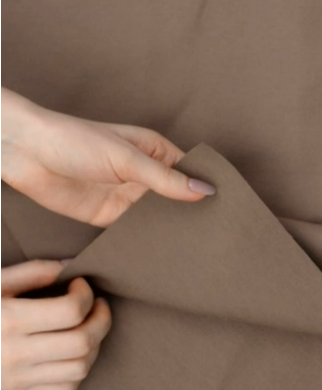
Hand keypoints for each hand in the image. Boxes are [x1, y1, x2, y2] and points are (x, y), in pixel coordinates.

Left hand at [1, 88, 215, 226]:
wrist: (26, 154)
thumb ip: (165, 179)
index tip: (226, 208)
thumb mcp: (127, 158)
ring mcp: (129, 197)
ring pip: (158, 217)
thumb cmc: (75, 140)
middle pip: (177, 198)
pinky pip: (135, 230)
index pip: (189, 173)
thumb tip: (204, 190)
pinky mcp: (111, 216)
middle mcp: (145, 176)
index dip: (206, 188)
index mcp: (155, 153)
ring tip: (196, 246)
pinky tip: (162, 249)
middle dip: (192, 213)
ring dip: (171, 228)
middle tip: (216, 235)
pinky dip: (147, 239)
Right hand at [1, 260, 111, 389]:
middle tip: (97, 305)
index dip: (85, 294)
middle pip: (82, 342)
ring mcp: (17, 379)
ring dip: (95, 343)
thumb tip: (72, 266)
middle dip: (101, 319)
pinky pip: (67, 387)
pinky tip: (73, 349)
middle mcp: (14, 354)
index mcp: (7, 321)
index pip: (70, 311)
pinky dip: (80, 367)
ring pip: (80, 367)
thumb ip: (35, 272)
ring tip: (88, 325)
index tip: (81, 285)